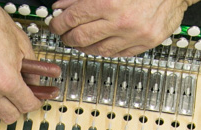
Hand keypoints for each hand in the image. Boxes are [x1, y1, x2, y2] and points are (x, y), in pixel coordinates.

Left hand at [49, 0, 190, 56]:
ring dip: (84, 47)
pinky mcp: (145, 44)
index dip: (59, 22)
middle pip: (80, 38)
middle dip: (67, 36)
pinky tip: (100, 44)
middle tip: (64, 33)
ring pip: (97, 51)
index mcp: (108, 2)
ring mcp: (133, 36)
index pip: (72, 18)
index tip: (56, 22)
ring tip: (80, 40)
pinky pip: (117, 54)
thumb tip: (63, 6)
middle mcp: (120, 22)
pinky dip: (105, 50)